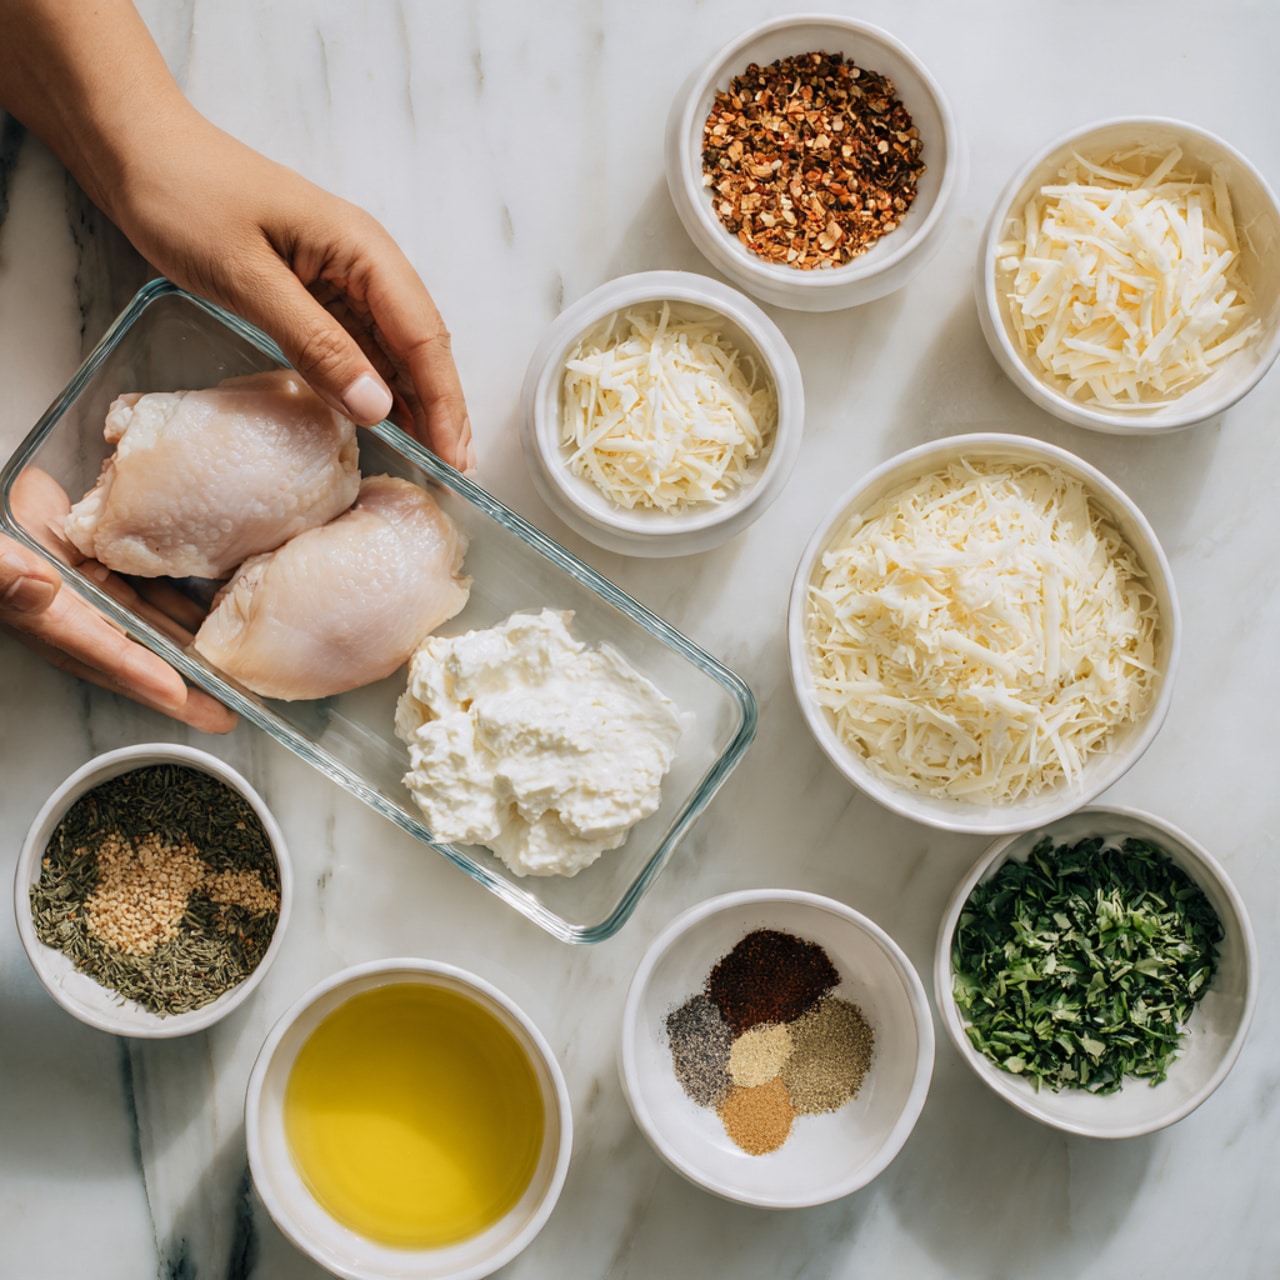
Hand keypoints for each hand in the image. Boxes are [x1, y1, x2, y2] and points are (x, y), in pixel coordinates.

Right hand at [1, 468, 236, 732]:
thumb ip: (3, 570)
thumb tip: (36, 584)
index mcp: (41, 614)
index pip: (94, 648)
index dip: (134, 672)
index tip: (175, 694)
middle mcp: (70, 610)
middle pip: (132, 655)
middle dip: (177, 688)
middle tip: (222, 715)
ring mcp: (89, 589)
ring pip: (147, 627)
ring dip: (186, 651)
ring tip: (231, 676)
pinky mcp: (104, 565)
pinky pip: (148, 590)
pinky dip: (179, 604)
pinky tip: (214, 614)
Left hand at [110, 113, 474, 471]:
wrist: (135, 149)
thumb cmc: (186, 197)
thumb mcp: (249, 278)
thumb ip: (316, 344)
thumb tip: (376, 408)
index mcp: (363, 251)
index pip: (423, 338)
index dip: (444, 402)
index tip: (454, 458)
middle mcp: (365, 264)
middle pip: (420, 346)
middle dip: (441, 408)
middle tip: (453, 471)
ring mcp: (340, 277)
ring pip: (392, 350)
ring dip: (412, 402)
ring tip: (428, 458)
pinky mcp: (313, 290)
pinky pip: (356, 345)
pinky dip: (372, 385)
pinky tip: (378, 419)